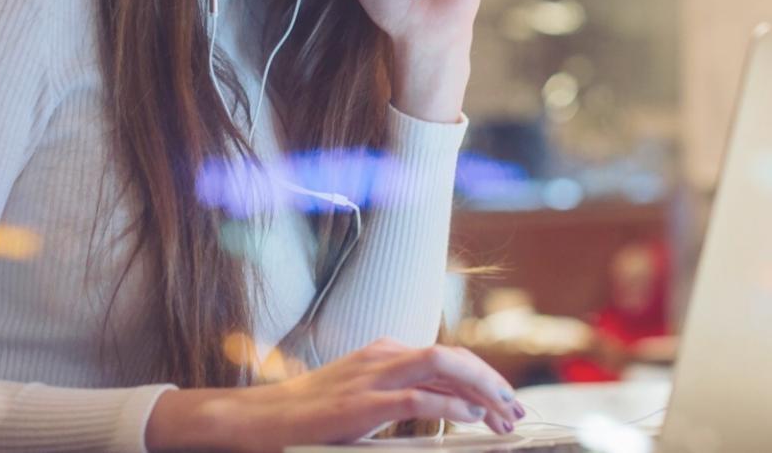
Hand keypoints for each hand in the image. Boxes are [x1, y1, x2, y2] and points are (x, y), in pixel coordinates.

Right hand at [148, 339, 525, 452]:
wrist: (255, 419)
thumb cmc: (306, 414)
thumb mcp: (360, 397)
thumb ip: (398, 396)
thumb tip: (446, 407)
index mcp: (384, 352)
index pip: (447, 357)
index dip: (482, 377)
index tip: (504, 402)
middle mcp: (382, 355)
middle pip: (452, 356)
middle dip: (491, 381)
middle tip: (516, 410)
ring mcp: (370, 376)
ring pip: (441, 365)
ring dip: (480, 388)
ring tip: (504, 413)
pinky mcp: (359, 404)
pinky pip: (415, 398)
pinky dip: (449, 405)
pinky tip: (470, 418)